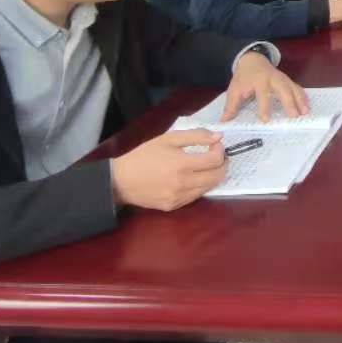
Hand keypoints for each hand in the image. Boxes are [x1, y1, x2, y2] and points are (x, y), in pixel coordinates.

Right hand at [109, 130, 225, 211]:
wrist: (119, 180)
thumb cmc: (142, 155)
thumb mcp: (167, 138)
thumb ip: (196, 136)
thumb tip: (219, 136)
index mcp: (182, 164)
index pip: (215, 160)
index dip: (220, 150)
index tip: (215, 144)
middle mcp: (183, 184)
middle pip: (217, 176)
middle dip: (222, 164)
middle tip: (216, 155)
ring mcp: (178, 198)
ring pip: (208, 188)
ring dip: (213, 175)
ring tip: (205, 165)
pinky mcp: (172, 206)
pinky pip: (195, 196)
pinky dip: (200, 186)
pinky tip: (193, 177)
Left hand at [222, 52, 308, 122]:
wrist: (252, 60)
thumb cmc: (243, 77)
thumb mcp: (234, 90)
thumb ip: (231, 106)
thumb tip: (224, 122)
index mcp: (259, 81)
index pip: (262, 95)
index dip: (264, 107)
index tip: (266, 120)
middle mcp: (273, 79)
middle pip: (283, 90)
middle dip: (289, 102)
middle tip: (294, 116)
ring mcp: (282, 78)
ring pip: (293, 88)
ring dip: (300, 100)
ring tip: (305, 112)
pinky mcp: (287, 80)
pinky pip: (297, 87)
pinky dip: (303, 96)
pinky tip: (307, 106)